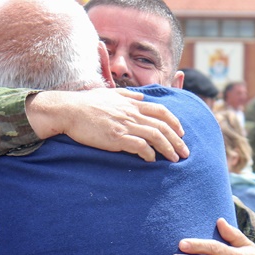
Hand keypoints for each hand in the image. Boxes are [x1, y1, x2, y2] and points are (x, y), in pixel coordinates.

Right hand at [26, 88, 188, 161]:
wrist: (69, 110)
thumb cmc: (86, 103)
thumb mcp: (109, 93)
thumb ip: (127, 95)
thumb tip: (141, 96)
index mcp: (131, 103)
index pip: (161, 111)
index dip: (175, 122)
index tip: (182, 133)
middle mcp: (132, 113)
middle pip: (163, 126)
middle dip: (177, 140)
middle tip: (185, 152)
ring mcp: (125, 125)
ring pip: (156, 136)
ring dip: (168, 149)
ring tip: (175, 159)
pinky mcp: (116, 137)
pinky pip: (140, 146)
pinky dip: (149, 154)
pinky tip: (152, 160)